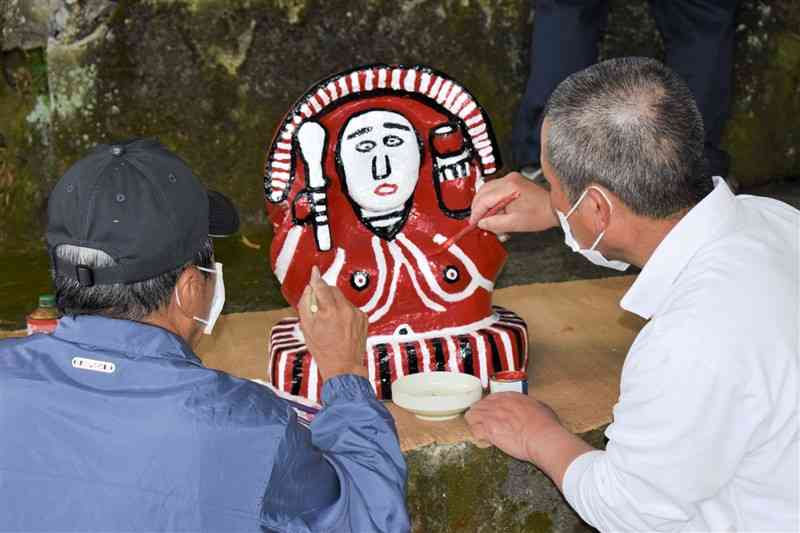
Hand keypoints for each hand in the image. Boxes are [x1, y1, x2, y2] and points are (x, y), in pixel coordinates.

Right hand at [298, 266, 367, 380]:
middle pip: (333, 290)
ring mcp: (356, 313)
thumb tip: (308, 290)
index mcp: (329, 311)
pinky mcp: (364, 318)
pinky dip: (345, 312)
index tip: (314, 272)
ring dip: (335, 304)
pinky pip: (351, 308)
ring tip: (331, 322)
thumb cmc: (324, 350)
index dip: (316, 279)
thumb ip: (305, 305)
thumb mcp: (307, 328)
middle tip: (319, 306)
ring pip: (342, 299)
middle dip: (325, 294)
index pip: (321, 287)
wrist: (344, 366)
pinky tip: (341, 325)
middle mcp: (345, 309)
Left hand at [465, 392, 560, 461]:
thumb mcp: (540, 407)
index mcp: (510, 396)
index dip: (489, 407)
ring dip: (475, 424)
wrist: (543, 437)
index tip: (491, 415)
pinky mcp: (488, 429)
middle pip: (478, 406)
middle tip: (484, 426)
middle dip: (480, 415)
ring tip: (482, 433)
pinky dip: (478, 437)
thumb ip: (530, 406)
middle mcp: (498, 403)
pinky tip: (485, 441)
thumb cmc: (546, 425)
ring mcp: (492, 415)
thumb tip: (532, 409)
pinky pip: (474, 431)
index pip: (491, 398)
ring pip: (471, 416)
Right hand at [470, 172, 556, 233]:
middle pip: (482, 192)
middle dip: (478, 208)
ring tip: (489, 218)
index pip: (484, 199)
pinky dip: (492, 200)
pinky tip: (496, 212)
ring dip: (484, 204)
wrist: (554, 207)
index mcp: (509, 188)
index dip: (476, 213)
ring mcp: (511, 178)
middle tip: (478, 221)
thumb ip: (494, 224)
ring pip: (487, 190)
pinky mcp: (514, 181)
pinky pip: (495, 189)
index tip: (473, 223)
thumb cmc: (539, 215)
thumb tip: (481, 222)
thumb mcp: (515, 224)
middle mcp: (509, 179)